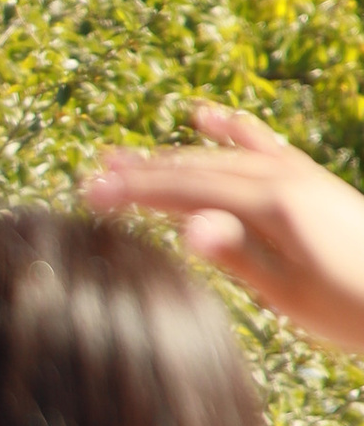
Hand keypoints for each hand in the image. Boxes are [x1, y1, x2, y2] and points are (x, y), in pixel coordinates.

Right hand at [86, 104, 363, 356]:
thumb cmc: (353, 308)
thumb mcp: (292, 294)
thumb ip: (239, 256)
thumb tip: (187, 227)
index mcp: (274, 206)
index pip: (187, 191)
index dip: (134, 191)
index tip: (89, 193)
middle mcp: (285, 179)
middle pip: (198, 168)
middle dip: (141, 173)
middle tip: (91, 177)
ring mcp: (301, 176)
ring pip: (223, 156)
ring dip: (172, 155)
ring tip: (124, 155)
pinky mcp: (313, 181)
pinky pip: (264, 146)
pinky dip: (233, 131)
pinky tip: (209, 116)